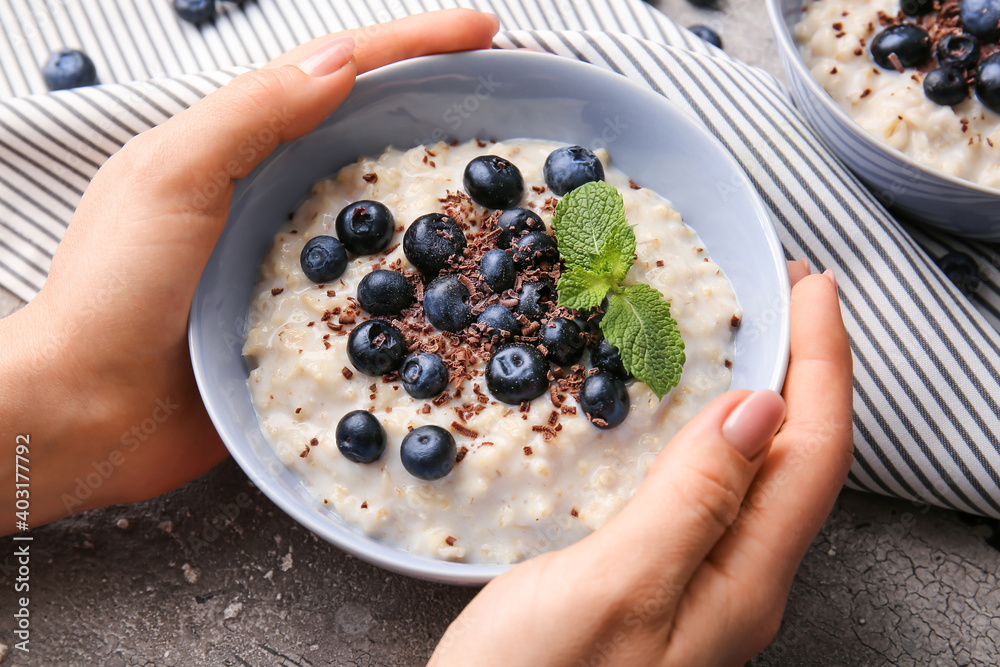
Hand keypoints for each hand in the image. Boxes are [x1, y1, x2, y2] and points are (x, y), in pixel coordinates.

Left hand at [0, 9, 499, 532]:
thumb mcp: (171, 178)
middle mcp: (274, 195)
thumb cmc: (113, 291)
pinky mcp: (308, 324)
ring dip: (443, 199)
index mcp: (239, 145)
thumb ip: (252, 116)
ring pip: (385, 216)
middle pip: (372, 133)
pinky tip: (459, 292)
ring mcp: (296, 262)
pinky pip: (380, 294)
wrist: (88, 413)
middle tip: (509, 104)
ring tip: (506, 194)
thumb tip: (340, 63)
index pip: (338, 73)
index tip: (484, 32)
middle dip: (441, 109)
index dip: (413, 44)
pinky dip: (421, 285)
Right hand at [430, 260, 853, 666]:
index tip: (810, 284)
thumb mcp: (613, 587)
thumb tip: (758, 412)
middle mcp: (733, 584)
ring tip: (745, 337)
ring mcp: (697, 587)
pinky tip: (679, 418)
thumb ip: (692, 503)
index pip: (812, 453)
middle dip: (805, 369)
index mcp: (740, 582)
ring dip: (761, 397)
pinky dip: (708, 435)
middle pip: (799, 461)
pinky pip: (709, 493)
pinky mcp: (657, 583)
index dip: (821, 360)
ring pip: (755, 475)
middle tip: (784, 297)